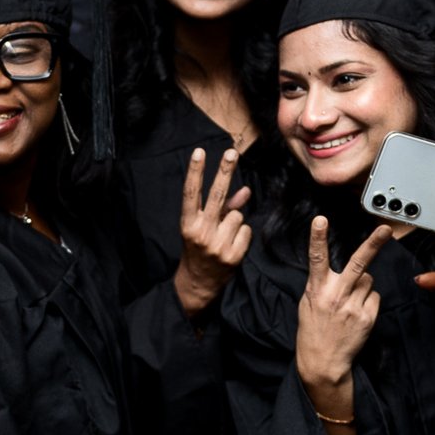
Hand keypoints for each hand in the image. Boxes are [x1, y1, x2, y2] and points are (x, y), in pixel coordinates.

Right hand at [172, 148, 252, 317]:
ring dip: (235, 221)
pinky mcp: (233, 256)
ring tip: (224, 234)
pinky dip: (242, 235)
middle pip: (217, 196)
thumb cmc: (199, 248)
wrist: (198, 282)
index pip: (191, 193)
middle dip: (225, 172)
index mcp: (188, 224)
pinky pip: (246, 231)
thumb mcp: (202, 227)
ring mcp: (217, 245)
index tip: (199, 152)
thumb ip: (223, 208)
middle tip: (231, 152)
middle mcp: (201, 232)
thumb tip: (246, 191)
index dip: (195, 172)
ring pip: (237, 215)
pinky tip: (232, 244)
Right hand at [296, 218, 390, 392]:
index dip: (317, 238)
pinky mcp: (367, 318)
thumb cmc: (313, 329)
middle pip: (358, 263)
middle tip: (385, 229)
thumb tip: (341, 271)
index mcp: (318, 289)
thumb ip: (322, 284)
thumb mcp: (308, 303)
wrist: (322, 361)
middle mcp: (336, 295)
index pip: (317, 258)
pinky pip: (375, 298)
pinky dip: (369, 301)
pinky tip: (357, 313)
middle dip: (373, 244)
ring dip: (363, 286)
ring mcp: (354, 307)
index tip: (320, 220)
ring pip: (369, 280)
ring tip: (350, 303)